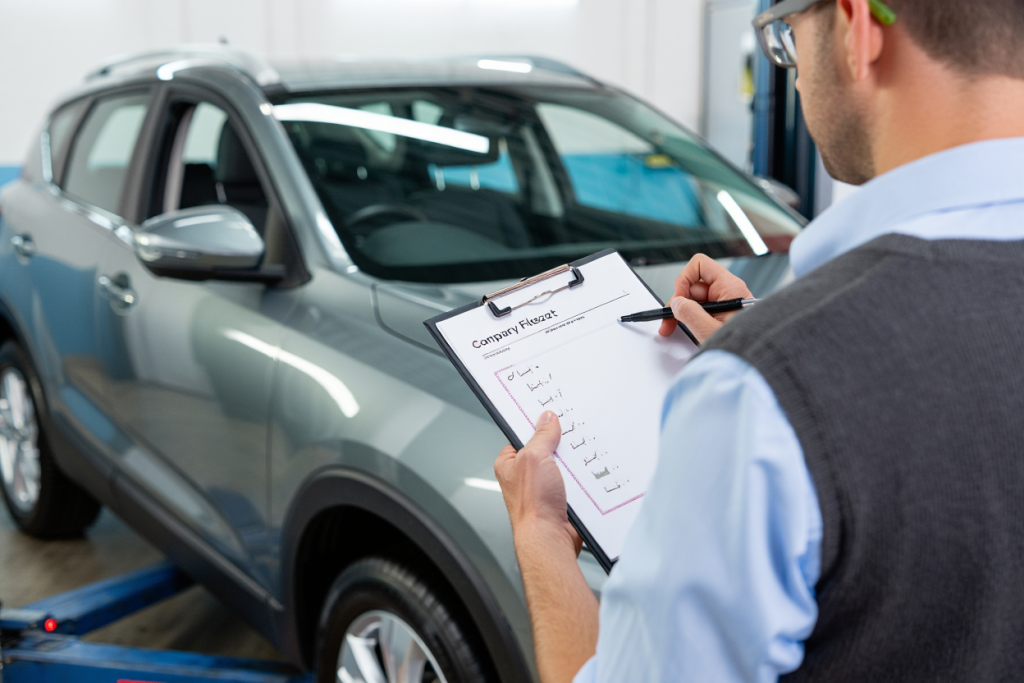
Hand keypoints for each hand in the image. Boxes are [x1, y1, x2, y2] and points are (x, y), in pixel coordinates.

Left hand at [495, 411, 582, 557]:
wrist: (550, 538)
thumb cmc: (532, 506)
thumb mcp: (534, 458)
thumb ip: (541, 436)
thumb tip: (547, 419)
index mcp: (510, 463)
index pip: (523, 434)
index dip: (536, 423)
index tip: (550, 412)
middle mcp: (525, 475)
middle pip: (546, 447)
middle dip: (559, 444)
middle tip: (567, 438)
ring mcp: (543, 486)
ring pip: (562, 463)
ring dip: (572, 462)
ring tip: (575, 461)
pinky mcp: (560, 496)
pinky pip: (574, 478)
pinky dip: (580, 476)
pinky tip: (584, 475)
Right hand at [659, 254, 753, 342]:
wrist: (755, 364)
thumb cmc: (742, 347)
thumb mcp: (709, 330)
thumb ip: (689, 313)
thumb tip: (677, 303)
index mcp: (729, 287)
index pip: (700, 265)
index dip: (684, 279)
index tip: (679, 299)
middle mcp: (728, 291)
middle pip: (693, 285)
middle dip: (679, 302)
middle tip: (670, 322)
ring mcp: (725, 302)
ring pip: (695, 299)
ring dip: (684, 313)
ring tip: (679, 329)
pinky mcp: (723, 313)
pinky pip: (702, 309)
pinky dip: (692, 318)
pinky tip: (690, 330)